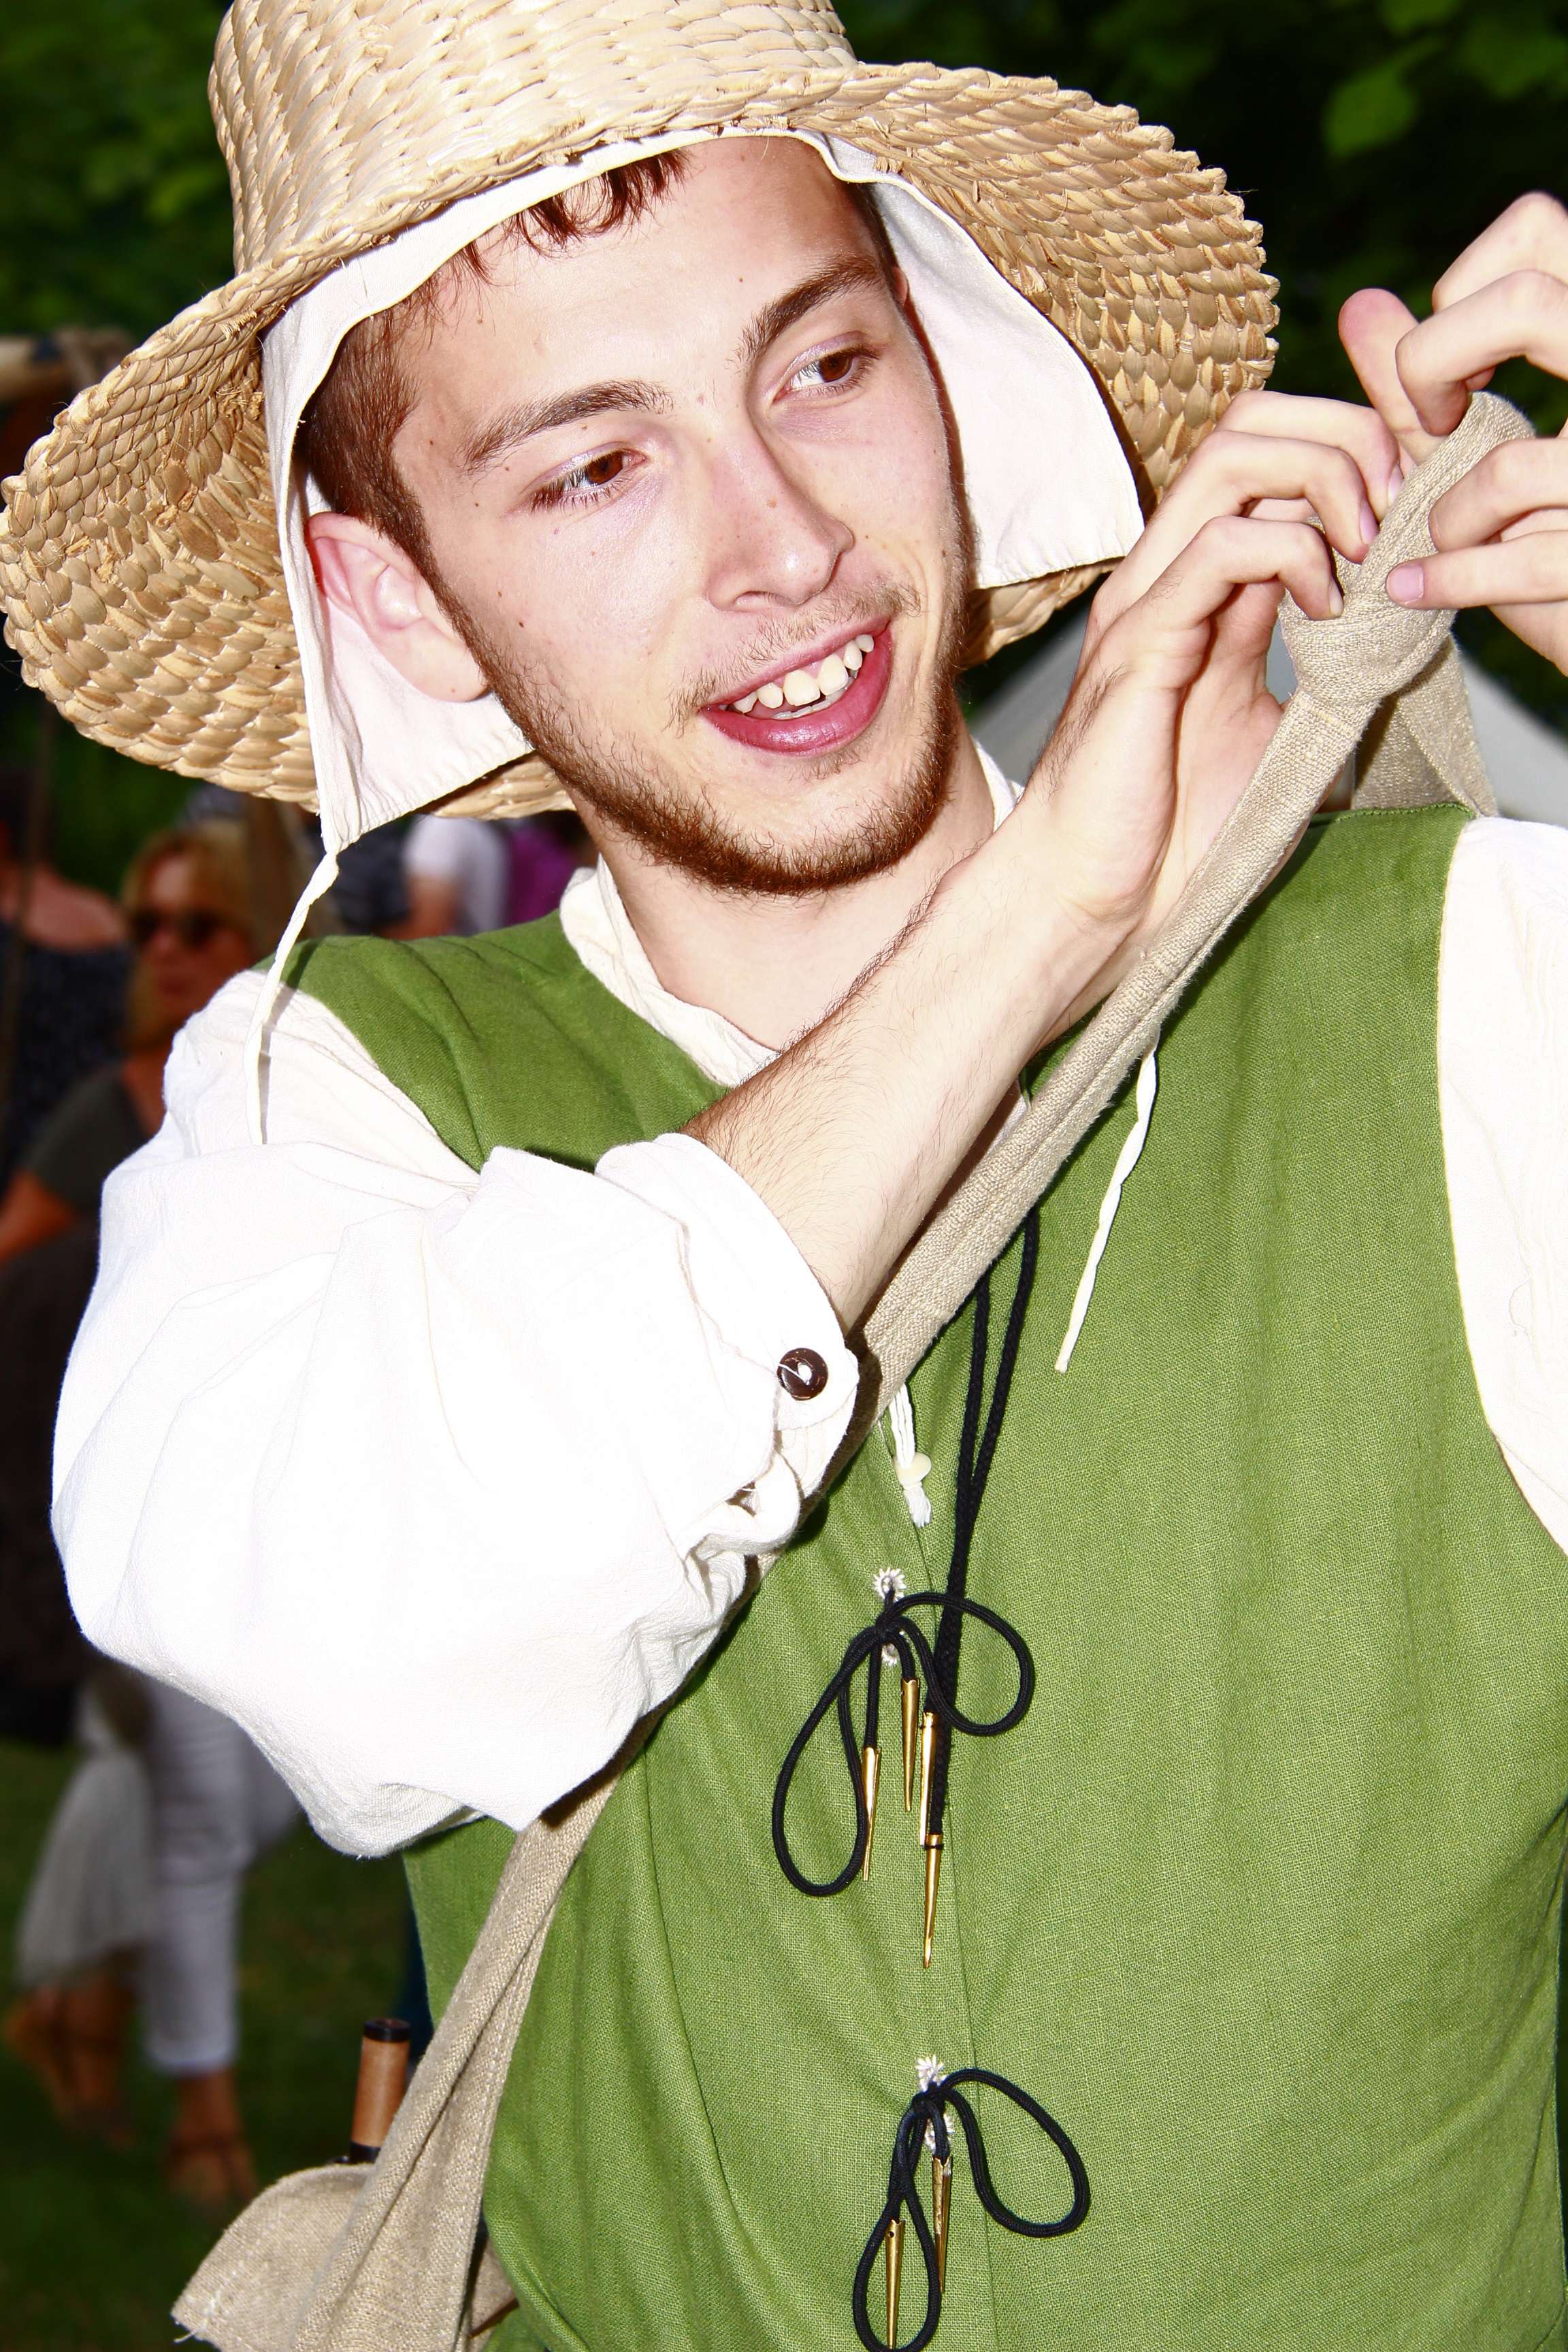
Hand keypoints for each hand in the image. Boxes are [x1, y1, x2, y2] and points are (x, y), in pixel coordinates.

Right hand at [1026, 389, 1397, 971]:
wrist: (1093, 897)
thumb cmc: (1168, 830)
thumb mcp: (1271, 723)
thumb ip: (1311, 655)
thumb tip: (1386, 612)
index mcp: (1199, 585)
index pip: (1267, 451)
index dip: (1346, 447)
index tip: (1404, 509)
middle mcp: (1168, 572)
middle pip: (1250, 425)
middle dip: (1344, 439)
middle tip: (1393, 509)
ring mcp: (1149, 600)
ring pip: (1234, 462)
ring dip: (1326, 483)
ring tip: (1364, 549)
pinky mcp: (1141, 643)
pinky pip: (1218, 551)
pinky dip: (1291, 557)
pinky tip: (1323, 609)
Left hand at [1339, 192, 1567, 674]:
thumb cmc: (1544, 525)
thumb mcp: (1476, 446)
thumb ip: (1422, 381)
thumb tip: (1358, 303)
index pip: (1539, 230)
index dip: (1465, 288)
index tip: (1445, 365)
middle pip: (1526, 302)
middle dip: (1436, 365)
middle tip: (1426, 426)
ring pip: (1506, 465)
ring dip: (1445, 516)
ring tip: (1442, 539)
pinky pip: (1513, 565)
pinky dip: (1446, 581)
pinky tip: (1412, 588)